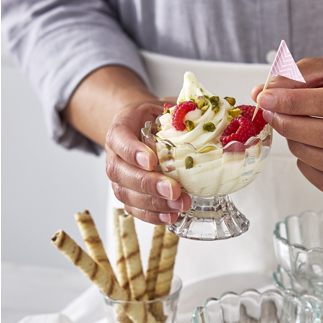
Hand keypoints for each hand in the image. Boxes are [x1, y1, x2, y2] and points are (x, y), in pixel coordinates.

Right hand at [103, 100, 192, 224]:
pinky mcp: (126, 193)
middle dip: (149, 184)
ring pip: (127, 194)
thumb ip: (179, 111)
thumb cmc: (151, 119)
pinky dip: (152, 216)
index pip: (120, 140)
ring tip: (179, 206)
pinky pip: (134, 208)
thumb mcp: (162, 107)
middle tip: (173, 190)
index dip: (133, 152)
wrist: (136, 127)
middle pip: (122, 172)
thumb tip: (209, 116)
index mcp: (120, 129)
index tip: (151, 160)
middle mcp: (114, 155)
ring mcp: (118, 177)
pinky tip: (170, 216)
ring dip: (154, 204)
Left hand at [252, 58, 322, 192]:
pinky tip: (303, 149)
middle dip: (294, 129)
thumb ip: (290, 78)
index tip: (267, 100)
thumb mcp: (317, 68)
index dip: (295, 103)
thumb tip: (260, 94)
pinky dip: (308, 169)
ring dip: (301, 149)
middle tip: (273, 117)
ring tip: (290, 132)